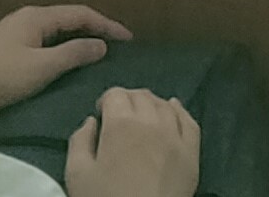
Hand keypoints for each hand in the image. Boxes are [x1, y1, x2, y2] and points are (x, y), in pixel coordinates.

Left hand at [0, 1, 124, 131]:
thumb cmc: (0, 78)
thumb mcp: (42, 68)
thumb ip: (73, 54)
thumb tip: (100, 44)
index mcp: (36, 16)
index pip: (80, 13)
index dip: (106, 25)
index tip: (128, 38)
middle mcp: (25, 18)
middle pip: (67, 18)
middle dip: (93, 29)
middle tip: (116, 44)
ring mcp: (13, 32)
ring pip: (53, 31)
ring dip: (76, 39)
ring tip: (95, 52)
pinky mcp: (5, 48)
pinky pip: (42, 41)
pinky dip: (60, 47)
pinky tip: (63, 60)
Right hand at [64, 91, 197, 196]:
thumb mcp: (77, 174)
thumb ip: (79, 141)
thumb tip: (91, 122)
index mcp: (121, 123)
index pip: (115, 94)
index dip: (106, 102)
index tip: (101, 116)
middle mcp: (151, 121)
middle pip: (141, 96)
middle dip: (128, 101)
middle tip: (120, 117)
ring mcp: (175, 136)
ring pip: (165, 105)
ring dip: (151, 105)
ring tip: (142, 117)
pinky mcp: (191, 152)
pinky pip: (189, 121)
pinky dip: (179, 111)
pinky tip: (174, 109)